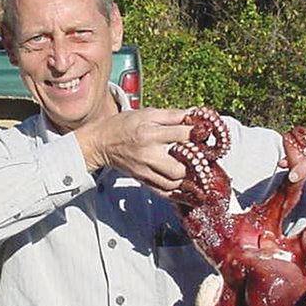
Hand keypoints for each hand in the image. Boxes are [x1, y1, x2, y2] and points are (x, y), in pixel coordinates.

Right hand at [76, 108, 192, 195]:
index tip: (204, 132)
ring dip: (186, 178)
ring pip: (173, 183)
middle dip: (193, 163)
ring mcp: (145, 171)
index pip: (182, 135)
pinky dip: (176, 191)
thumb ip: (172, 115)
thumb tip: (194, 114)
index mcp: (150, 134)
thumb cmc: (123, 126)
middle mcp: (148, 155)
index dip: (197, 133)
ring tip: (191, 168)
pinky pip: (163, 192)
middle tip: (198, 156)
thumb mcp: (147, 113)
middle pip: (179, 168)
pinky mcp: (143, 180)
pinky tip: (183, 186)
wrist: (101, 142)